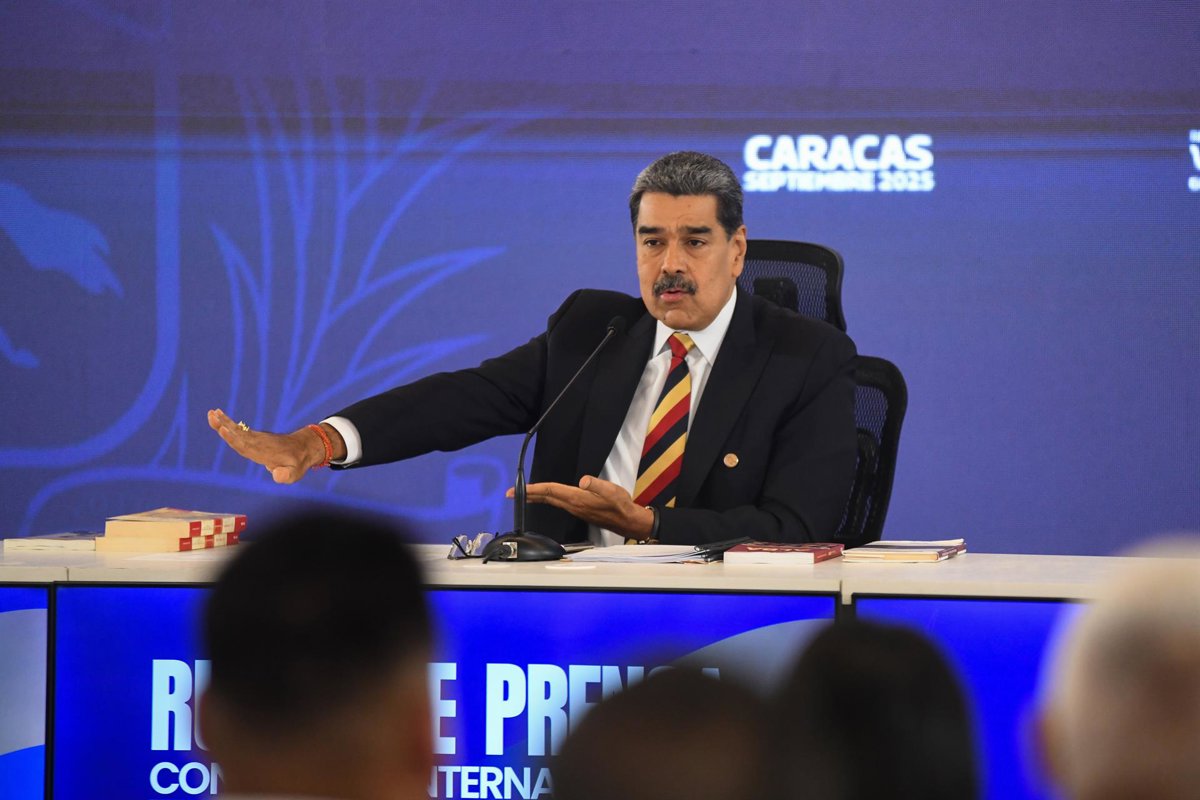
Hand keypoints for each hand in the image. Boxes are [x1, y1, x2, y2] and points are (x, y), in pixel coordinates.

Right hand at [207, 408, 332, 483]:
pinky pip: (240, 430)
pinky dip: (229, 424)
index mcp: (263, 452)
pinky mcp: (255, 437)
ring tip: (211, 412)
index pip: (245, 446)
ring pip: (237, 431)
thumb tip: (276, 476)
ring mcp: (256, 439)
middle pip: (237, 435)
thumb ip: (285, 476)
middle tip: (211, 415)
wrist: (304, 447)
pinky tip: (219, 418)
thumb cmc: (298, 463)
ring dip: (224, 422)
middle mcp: (258, 443)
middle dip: (223, 425)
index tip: (223, 428)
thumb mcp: (295, 473)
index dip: (233, 438)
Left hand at [512, 476, 654, 539]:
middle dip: (528, 494)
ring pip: (551, 500)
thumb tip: (583, 481)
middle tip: (510, 493)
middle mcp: (572, 505)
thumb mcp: (612, 491)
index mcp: (577, 499)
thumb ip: (597, 485)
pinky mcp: (579, 510)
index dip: (533, 489)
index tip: (517, 490)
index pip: (550, 491)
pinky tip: (546, 496)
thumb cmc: (621, 505)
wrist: (627, 521)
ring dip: (536, 496)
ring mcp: (575, 509)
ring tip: (524, 493)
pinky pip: (557, 502)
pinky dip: (547, 497)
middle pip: (546, 497)